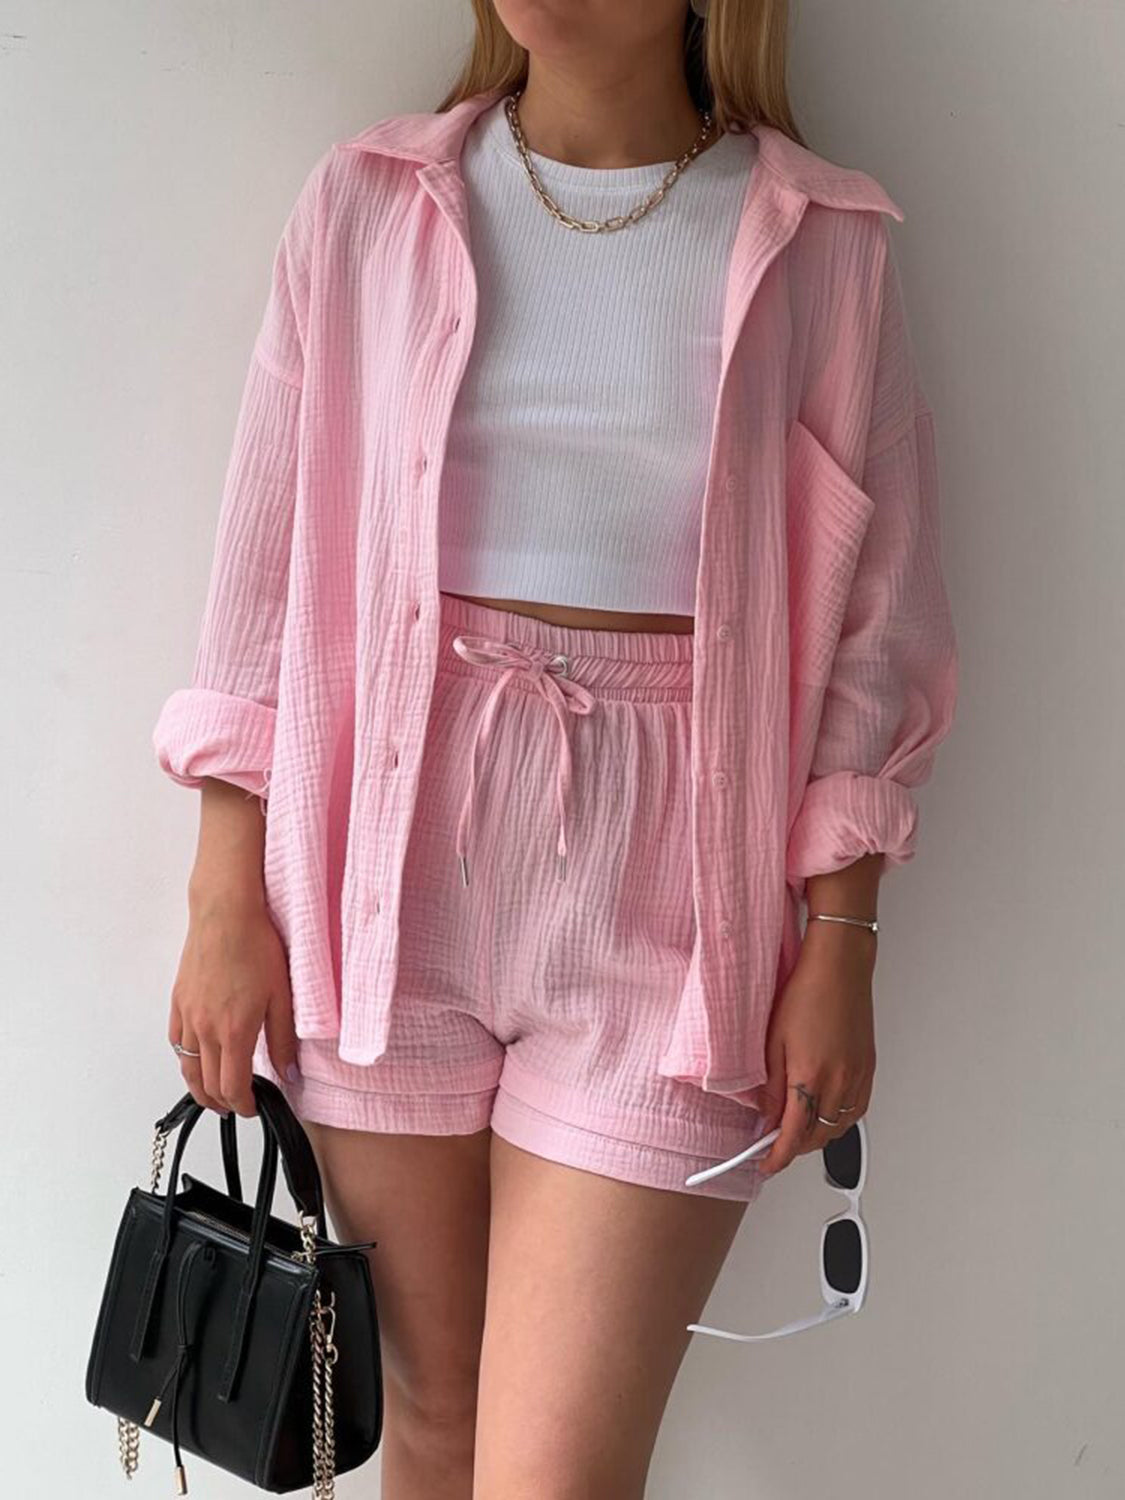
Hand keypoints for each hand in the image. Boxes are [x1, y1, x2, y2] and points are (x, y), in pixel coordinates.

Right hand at [168, 885, 297, 1117]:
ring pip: (187, 1067)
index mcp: (234, 1031)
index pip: (233, 1086)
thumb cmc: (256, 946)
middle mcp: (205, 1029)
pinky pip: (176, 1042)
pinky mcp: (178, 1001)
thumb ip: (284, 1039)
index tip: (253, 1107)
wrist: (226, 914)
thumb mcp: (282, 996)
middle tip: (236, 1106)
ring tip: (214, 1094)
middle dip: (222, 1102)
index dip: (243, 1105)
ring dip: (200, 1087)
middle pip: (207, 1083)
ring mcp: (188, 1015)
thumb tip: (288, 1072)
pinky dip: (185, 1059)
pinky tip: (195, 1059)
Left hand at [745, 919, 876, 1176]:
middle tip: (775, 1143)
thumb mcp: (773, 1038)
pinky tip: (826, 1112)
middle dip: (795, 1148)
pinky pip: (857, 1110)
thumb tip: (765, 1113)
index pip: (793, 1134)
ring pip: (840, 1127)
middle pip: (818, 1136)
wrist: (840, 967)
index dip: (777, 1156)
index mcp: (811, 1075)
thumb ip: (769, 1083)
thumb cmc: (807, 992)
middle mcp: (840, 1081)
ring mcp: (858, 1076)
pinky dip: (840, 1120)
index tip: (766, 1164)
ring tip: (797, 1128)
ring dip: (818, 1136)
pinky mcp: (868, 1068)